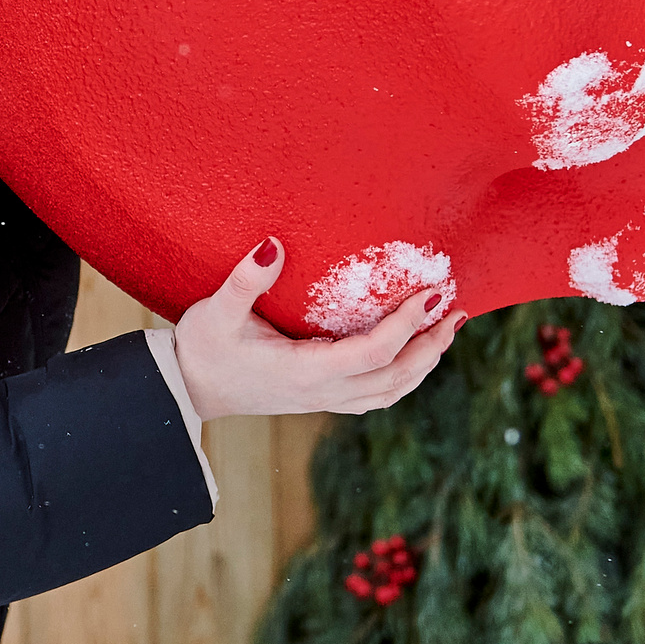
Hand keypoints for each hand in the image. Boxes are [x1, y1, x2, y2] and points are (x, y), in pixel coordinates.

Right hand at [171, 238, 464, 419]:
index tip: (432, 294)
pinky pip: (376, 395)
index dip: (407, 325)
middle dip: (430, 345)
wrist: (187, 390)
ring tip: (447, 329)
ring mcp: (322, 400)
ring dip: (423, 363)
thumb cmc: (201, 348)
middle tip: (456, 309)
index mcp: (305, 372)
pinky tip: (413, 356)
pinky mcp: (320, 398)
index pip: (373, 353)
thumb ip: (246, 280)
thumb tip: (273, 243)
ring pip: (390, 391)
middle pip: (394, 376)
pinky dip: (403, 377)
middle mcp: (321, 392)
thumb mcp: (216, 311)